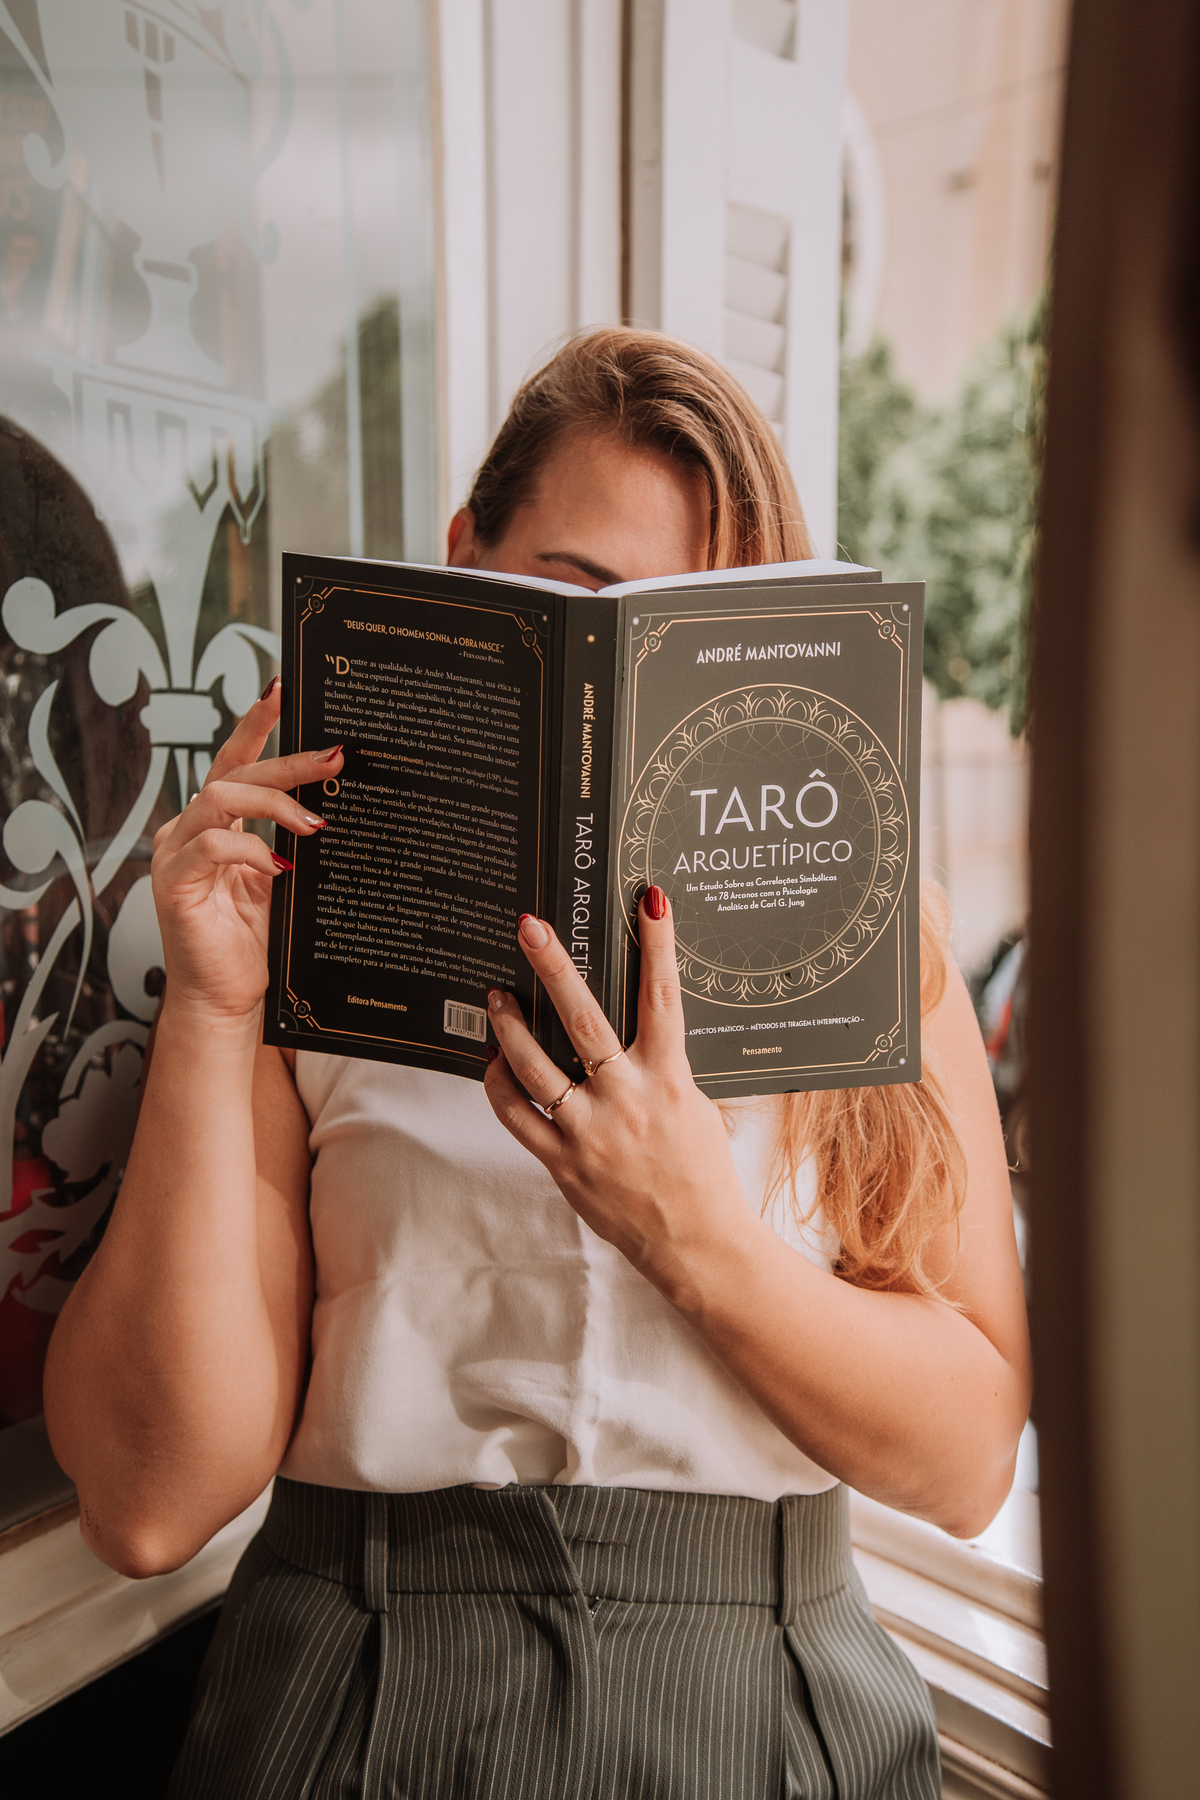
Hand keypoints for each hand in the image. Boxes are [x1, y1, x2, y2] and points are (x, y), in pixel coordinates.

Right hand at [149, 678, 343, 1021]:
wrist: (226, 999)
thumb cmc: (253, 943)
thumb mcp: (282, 880)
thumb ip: (293, 840)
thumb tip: (335, 803)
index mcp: (214, 825)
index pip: (233, 761)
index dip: (255, 724)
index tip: (283, 690)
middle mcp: (188, 831)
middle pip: (233, 774)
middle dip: (287, 762)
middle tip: (332, 759)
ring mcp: (175, 854)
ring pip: (218, 799)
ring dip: (274, 805)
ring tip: (314, 825)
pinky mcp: (172, 884)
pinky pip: (210, 847)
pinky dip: (249, 849)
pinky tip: (280, 865)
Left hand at [483, 888, 754, 1292]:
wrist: (697, 1243)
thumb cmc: (701, 1171)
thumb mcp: (698, 1107)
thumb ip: (664, 1066)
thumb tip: (641, 1023)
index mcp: (670, 1079)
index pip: (663, 997)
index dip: (657, 945)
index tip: (649, 899)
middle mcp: (628, 1099)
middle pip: (583, 1020)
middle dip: (553, 967)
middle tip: (528, 926)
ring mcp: (591, 1132)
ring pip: (534, 1067)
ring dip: (509, 1026)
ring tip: (495, 994)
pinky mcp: (564, 1164)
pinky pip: (517, 1115)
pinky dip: (499, 1085)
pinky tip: (492, 1063)